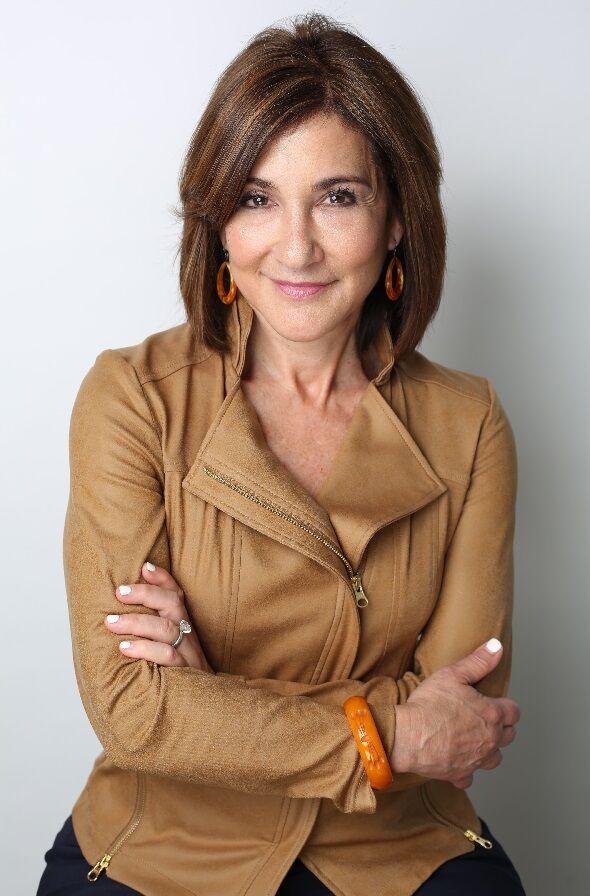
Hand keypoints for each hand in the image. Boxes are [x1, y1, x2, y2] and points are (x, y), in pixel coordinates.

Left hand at [104, 561, 213, 671]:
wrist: (208, 713)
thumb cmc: (180, 679)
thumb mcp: (169, 653)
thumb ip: (151, 635)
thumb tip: (115, 618)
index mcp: (185, 628)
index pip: (177, 596)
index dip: (163, 579)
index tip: (144, 566)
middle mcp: (188, 637)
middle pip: (172, 605)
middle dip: (145, 594)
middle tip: (119, 592)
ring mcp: (189, 655)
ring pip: (166, 629)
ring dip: (137, 622)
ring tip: (112, 622)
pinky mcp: (185, 675)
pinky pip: (167, 657)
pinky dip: (145, 650)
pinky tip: (125, 649)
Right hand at [390, 639, 519, 788]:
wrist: (407, 736)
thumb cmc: (429, 705)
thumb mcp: (453, 674)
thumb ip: (478, 661)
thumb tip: (496, 647)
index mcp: (491, 715)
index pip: (514, 712)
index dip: (506, 705)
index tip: (494, 702)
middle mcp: (490, 740)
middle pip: (509, 736)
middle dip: (501, 727)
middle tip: (484, 718)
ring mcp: (476, 760)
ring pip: (495, 758)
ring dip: (489, 749)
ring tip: (475, 739)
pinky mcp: (460, 773)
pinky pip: (470, 776)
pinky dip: (467, 769)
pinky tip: (458, 760)